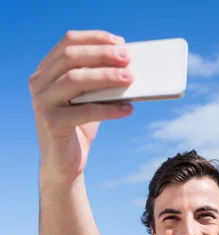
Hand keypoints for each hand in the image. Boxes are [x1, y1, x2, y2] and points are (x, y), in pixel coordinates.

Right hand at [29, 30, 133, 180]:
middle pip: (72, 57)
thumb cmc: (79, 127)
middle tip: (128, 58)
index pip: (69, 42)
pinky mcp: (51, 123)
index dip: (95, 38)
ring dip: (106, 77)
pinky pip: (84, 111)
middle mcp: (39, 82)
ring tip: (130, 79)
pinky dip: (109, 109)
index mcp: (46, 70)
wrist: (64, 163)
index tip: (121, 42)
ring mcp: (42, 102)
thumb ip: (99, 81)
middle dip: (102, 55)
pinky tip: (128, 109)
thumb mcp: (89, 99)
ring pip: (75, 79)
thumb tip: (129, 66)